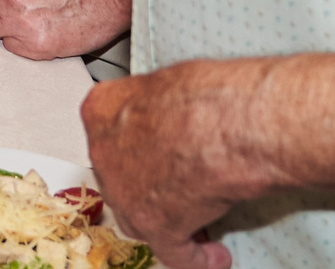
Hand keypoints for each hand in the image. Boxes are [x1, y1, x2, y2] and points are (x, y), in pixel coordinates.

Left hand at [82, 62, 265, 268]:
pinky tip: (215, 256)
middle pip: (123, 180)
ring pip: (139, 219)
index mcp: (101, 111)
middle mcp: (103, 153)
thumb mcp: (169, 84)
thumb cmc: (211, 93)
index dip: (139, 152)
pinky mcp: (154, 226)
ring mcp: (124, 193)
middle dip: (150, 188)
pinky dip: (196, 259)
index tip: (157, 158)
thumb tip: (169, 121)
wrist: (233, 123)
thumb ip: (154, 109)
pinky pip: (174, 253)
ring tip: (202, 226)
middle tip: (181, 192)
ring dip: (170, 225)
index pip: (113, 137)